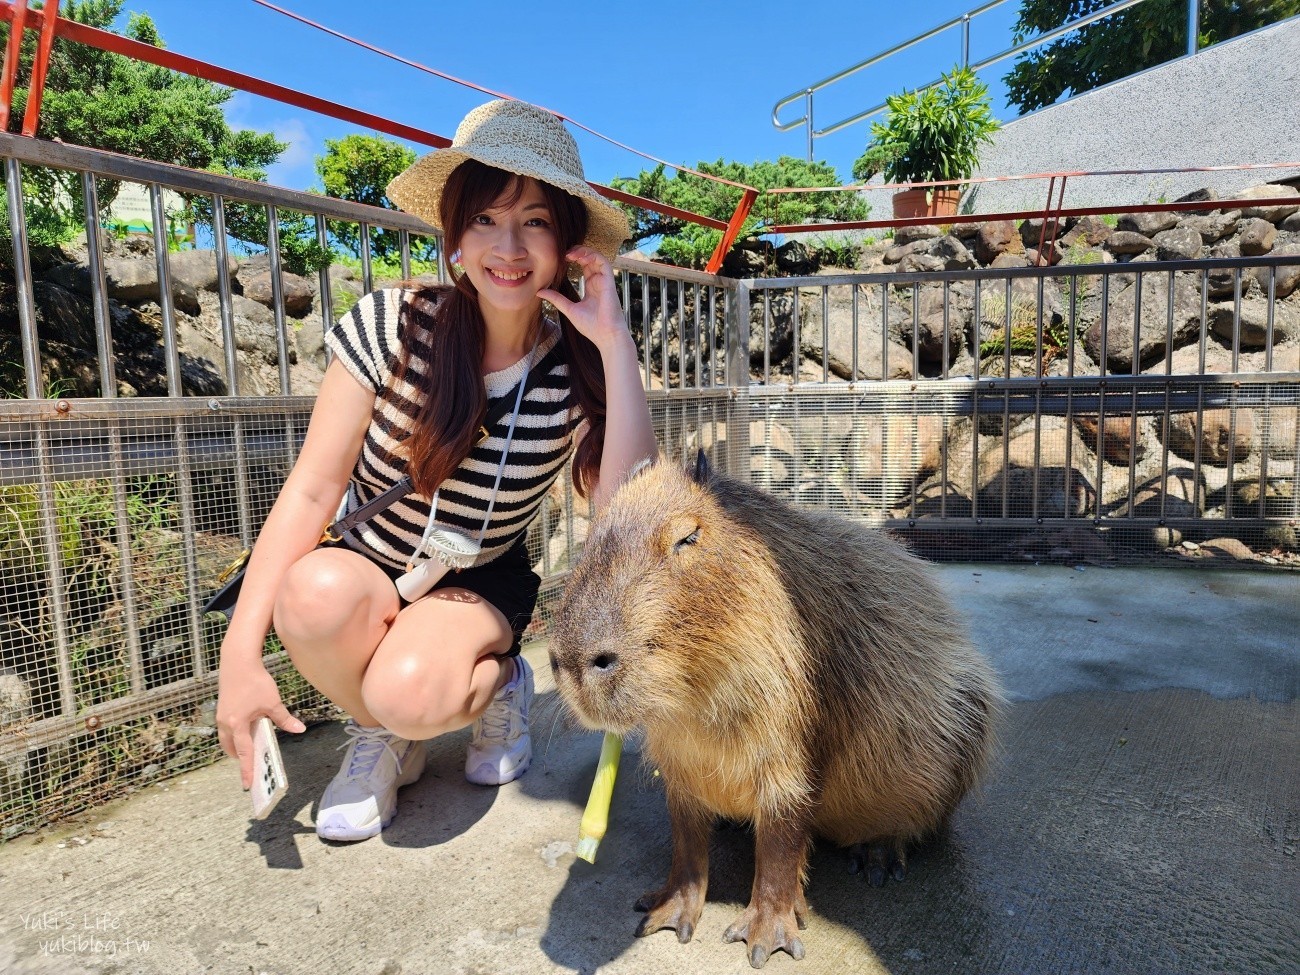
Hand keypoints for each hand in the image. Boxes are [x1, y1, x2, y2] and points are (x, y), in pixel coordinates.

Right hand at [216, 661, 304, 789]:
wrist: (238, 661)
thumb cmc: (255, 681)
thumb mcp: (273, 702)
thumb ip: (284, 719)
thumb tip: (299, 729)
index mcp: (237, 724)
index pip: (244, 752)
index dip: (247, 769)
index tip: (248, 784)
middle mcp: (225, 723)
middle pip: (231, 748)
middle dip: (241, 758)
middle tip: (252, 766)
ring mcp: (221, 716)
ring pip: (226, 739)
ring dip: (236, 746)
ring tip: (250, 750)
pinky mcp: (222, 709)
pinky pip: (226, 729)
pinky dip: (235, 735)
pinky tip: (246, 732)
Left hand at [538, 246, 630, 354]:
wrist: (606, 336)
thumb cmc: (591, 327)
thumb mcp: (569, 309)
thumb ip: (556, 299)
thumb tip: (539, 292)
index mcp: (591, 287)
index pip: (584, 266)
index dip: (574, 258)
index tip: (561, 258)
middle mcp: (598, 282)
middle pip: (590, 259)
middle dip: (578, 252)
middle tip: (564, 253)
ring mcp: (604, 281)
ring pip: (597, 257)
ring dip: (584, 252)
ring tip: (571, 253)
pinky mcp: (609, 281)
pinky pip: (603, 262)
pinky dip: (593, 256)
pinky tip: (580, 257)